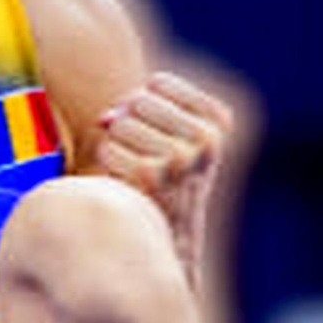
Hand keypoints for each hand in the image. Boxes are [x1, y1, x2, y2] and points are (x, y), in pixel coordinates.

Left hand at [94, 70, 233, 278]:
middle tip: (138, 151)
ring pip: (119, 124)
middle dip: (126, 121)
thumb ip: (146, 110)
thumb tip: (106, 117)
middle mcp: (205, 138)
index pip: (159, 83)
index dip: (142, 102)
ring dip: (116, 145)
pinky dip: (108, 163)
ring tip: (135, 168)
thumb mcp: (179, 138)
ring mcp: (180, 157)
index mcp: (216, 123)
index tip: (152, 128)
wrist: (174, 239)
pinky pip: (108, 148)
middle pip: (136, 101)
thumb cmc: (170, 179)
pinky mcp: (150, 176)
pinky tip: (125, 181)